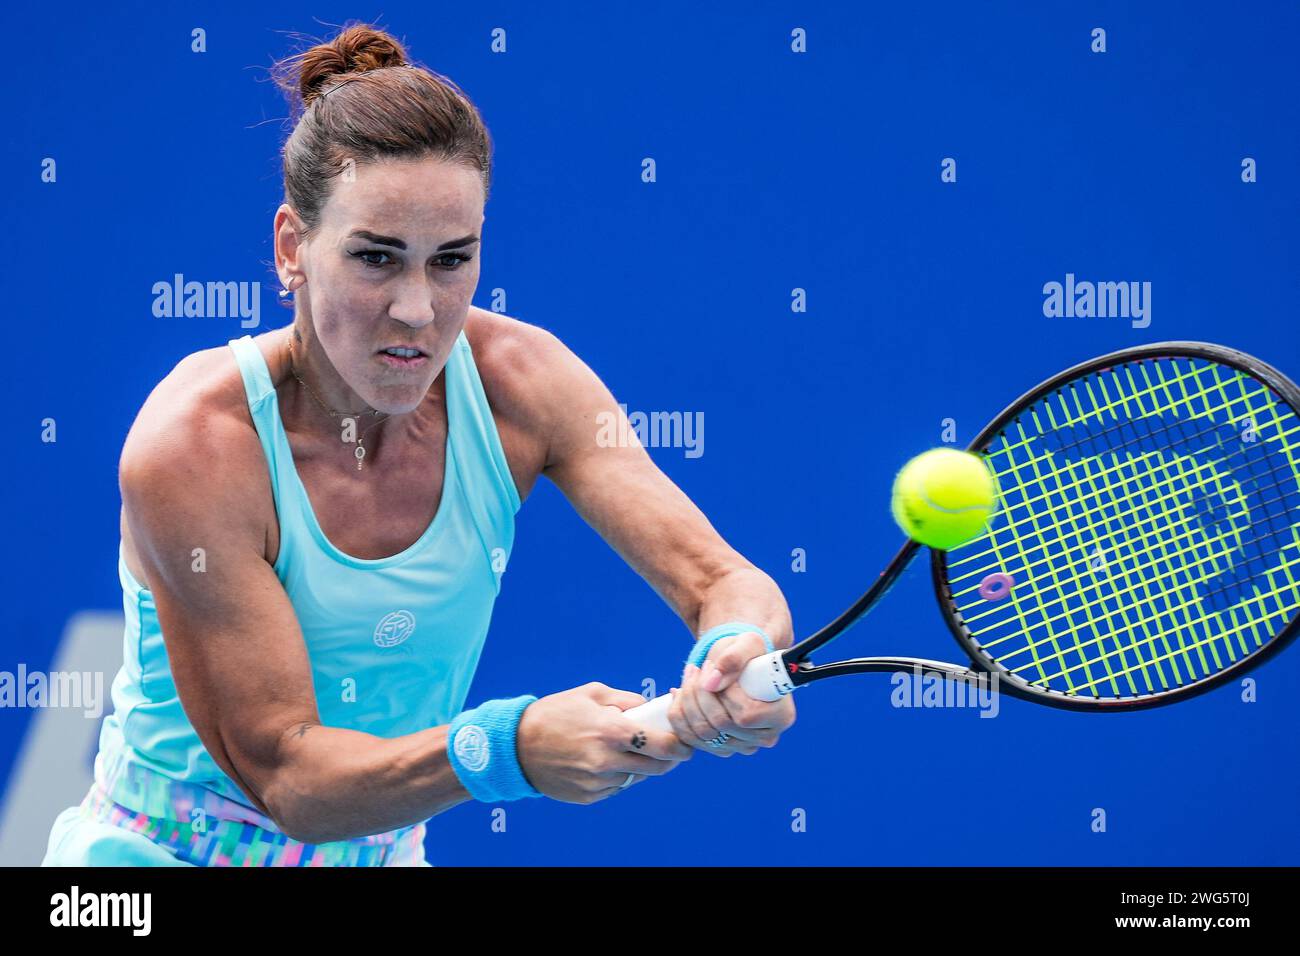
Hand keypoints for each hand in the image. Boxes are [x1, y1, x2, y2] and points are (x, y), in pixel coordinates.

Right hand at [516, 682, 693, 803]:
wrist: (515, 744)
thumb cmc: (556, 712)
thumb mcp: (592, 693)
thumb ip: (628, 700)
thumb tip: (654, 707)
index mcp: (611, 731)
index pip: (662, 746)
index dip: (681, 747)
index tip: (687, 744)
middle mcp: (607, 761)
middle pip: (656, 768)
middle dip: (668, 759)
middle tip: (668, 749)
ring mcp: (597, 782)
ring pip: (635, 778)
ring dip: (639, 766)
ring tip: (624, 749)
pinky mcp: (587, 796)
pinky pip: (615, 787)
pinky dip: (617, 775)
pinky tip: (603, 761)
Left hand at [666, 631, 796, 756]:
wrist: (740, 665)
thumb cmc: (748, 653)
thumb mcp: (747, 643)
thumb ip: (734, 658)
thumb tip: (712, 683)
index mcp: (781, 715)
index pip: (745, 716)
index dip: (724, 692)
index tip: (712, 667)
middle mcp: (765, 737)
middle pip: (721, 726)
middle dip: (699, 693)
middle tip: (695, 668)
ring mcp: (742, 746)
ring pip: (702, 734)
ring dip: (686, 702)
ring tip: (689, 677)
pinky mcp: (721, 748)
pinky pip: (691, 739)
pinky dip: (679, 716)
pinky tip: (679, 694)